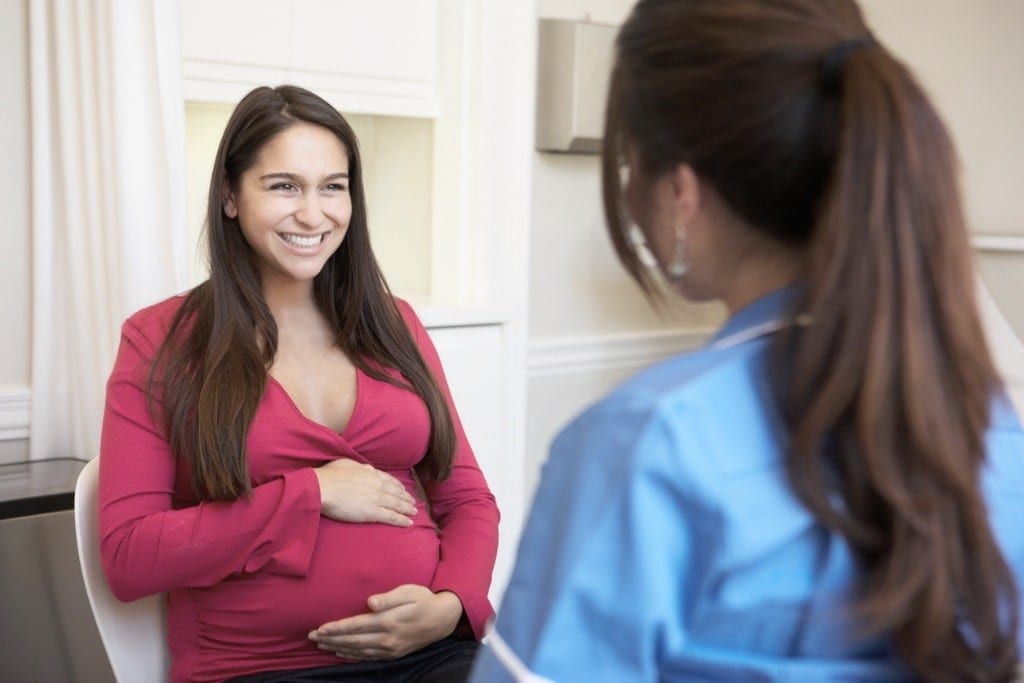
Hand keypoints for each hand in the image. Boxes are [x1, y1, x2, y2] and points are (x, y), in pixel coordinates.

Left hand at [308, 585, 463, 659]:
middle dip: (331, 639)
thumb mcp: (409, 592)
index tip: (320, 627)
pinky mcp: (392, 654)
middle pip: (353, 641)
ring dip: (337, 648)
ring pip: (358, 651)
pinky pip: (367, 658)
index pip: (356, 626)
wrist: (441, 620)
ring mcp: (390, 649)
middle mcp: (387, 639)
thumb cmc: (423, 600)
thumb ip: (389, 598)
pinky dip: (352, 656)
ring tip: (320, 645)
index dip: (337, 628)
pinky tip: (341, 653)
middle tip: (312, 637)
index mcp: (389, 621)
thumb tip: (370, 602)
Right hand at [312, 459, 416, 525]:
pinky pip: (391, 517)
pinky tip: (409, 523)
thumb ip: (359, 466)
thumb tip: (365, 468)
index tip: (403, 490)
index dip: (398, 486)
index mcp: (371, 473)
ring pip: (397, 505)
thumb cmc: (329, 475)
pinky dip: (402, 520)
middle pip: (397, 492)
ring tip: (414, 513)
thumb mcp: (347, 463)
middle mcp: (377, 485)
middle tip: (413, 503)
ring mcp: (376, 498)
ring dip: (407, 509)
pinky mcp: (372, 512)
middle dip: (406, 498)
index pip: (389, 480)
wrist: (323, 487)